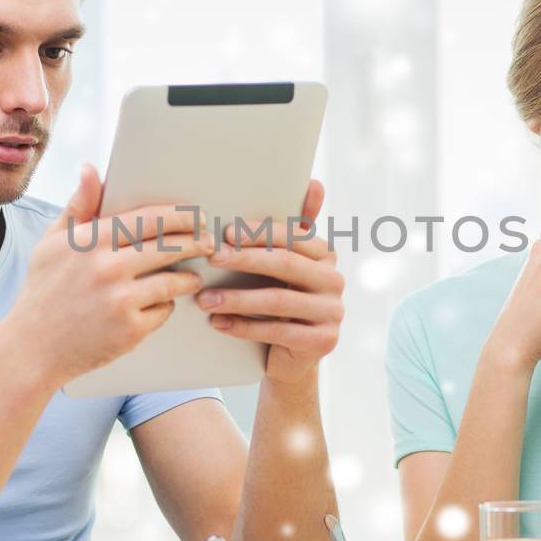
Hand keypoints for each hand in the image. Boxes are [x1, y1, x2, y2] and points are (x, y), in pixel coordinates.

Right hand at [12, 162, 217, 387]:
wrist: (32, 348)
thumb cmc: (43, 290)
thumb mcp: (52, 242)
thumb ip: (79, 206)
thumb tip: (91, 169)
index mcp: (92, 240)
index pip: (151, 218)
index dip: (182, 215)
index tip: (197, 216)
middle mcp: (108, 267)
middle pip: (171, 246)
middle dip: (197, 242)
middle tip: (208, 242)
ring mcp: (120, 300)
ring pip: (174, 280)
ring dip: (189, 278)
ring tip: (191, 277)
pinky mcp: (130, 330)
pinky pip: (164, 310)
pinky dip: (165, 306)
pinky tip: (160, 303)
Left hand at [191, 179, 343, 384]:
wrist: (292, 357)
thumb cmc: (280, 302)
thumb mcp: (284, 265)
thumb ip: (292, 228)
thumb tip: (315, 183)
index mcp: (326, 255)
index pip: (293, 237)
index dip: (260, 233)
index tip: (226, 232)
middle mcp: (335, 281)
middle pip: (285, 265)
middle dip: (245, 260)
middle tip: (211, 257)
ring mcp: (333, 312)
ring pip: (278, 301)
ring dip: (237, 298)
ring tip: (205, 299)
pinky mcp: (324, 342)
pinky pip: (279, 332)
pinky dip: (244, 327)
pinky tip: (218, 323)